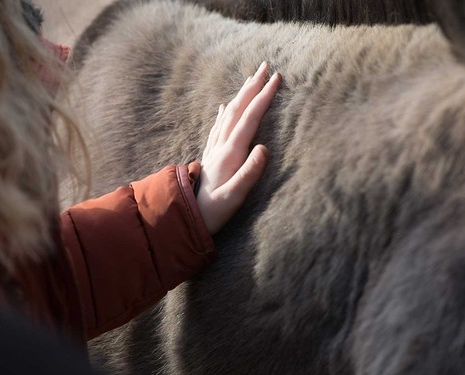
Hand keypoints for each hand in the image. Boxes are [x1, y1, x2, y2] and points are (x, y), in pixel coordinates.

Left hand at [197, 62, 281, 233]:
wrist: (188, 217)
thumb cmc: (214, 211)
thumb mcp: (234, 197)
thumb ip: (249, 174)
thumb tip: (264, 149)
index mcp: (230, 154)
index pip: (249, 119)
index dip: (263, 98)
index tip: (276, 79)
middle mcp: (220, 147)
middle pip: (238, 110)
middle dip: (253, 87)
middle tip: (266, 67)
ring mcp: (214, 150)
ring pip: (229, 114)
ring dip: (241, 95)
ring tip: (251, 80)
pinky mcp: (211, 156)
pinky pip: (218, 127)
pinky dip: (224, 113)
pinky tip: (224, 107)